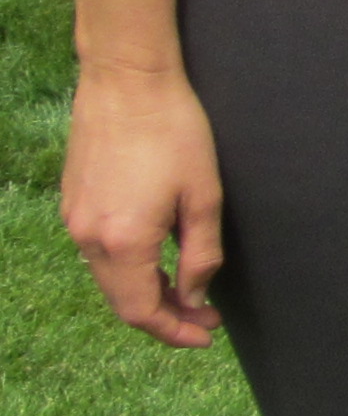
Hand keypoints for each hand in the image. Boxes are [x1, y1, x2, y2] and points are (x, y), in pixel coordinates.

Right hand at [61, 62, 225, 347]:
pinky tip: (157, 260)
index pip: (141, 311)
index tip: (206, 334)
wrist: (127, 81)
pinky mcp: (72, 202)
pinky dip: (127, 268)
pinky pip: (98, 253)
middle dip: (164, 315)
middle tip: (204, 316)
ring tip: (186, 291)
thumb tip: (193, 296)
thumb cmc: (175, 132)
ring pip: (108, 278)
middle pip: (122, 300)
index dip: (174, 331)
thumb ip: (200, 254)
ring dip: (145, 292)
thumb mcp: (204, 196)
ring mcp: (73, 220)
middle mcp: (88, 237)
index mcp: (122, 241)